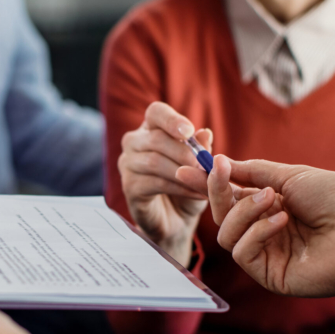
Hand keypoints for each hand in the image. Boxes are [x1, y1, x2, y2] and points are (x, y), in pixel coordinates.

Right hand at [118, 102, 213, 264]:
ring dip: (184, 172)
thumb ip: (201, 150)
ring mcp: (128, 164)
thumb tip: (204, 133)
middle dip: (184, 152)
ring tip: (206, 182)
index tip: (189, 131)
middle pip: (156, 138)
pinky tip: (197, 194)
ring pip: (154, 161)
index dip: (171, 120)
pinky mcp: (129, 187)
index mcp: (151, 129)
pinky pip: (155, 183)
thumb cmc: (187, 186)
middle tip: (205, 165)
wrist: (177, 221)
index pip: (156, 112)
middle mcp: (134, 142)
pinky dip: (180, 188)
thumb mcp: (200, 166)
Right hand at [176, 156, 334, 317]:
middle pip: (222, 216)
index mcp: (272, 208)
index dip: (209, 184)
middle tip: (220, 171)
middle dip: (218, 192)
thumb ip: (253, 172)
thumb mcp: (292, 176)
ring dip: (243, 211)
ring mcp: (268, 255)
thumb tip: (221, 163)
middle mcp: (266, 233)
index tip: (188, 168)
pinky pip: (242, 253)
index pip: (231, 197)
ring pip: (227, 235)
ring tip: (272, 199)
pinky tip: (282, 221)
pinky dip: (257, 231)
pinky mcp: (271, 276)